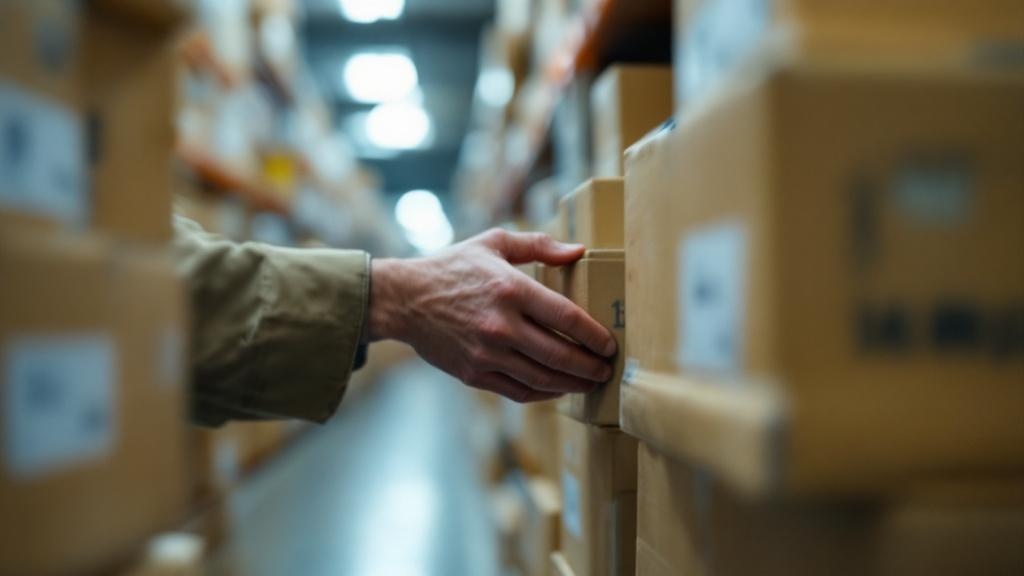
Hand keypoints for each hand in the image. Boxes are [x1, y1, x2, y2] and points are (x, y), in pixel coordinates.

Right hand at [368, 229, 616, 402]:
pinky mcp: (474, 374)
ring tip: (590, 382)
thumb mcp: (494, 243)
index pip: (566, 317)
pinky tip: (557, 388)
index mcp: (510, 290)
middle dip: (590, 366)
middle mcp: (501, 325)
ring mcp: (487, 353)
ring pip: (542, 378)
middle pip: (560, 355)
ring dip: (572, 384)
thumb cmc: (453, 267)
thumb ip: (538, 245)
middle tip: (607, 370)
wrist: (404, 299)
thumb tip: (579, 251)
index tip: (610, 344)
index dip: (594, 335)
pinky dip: (543, 393)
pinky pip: (519, 391)